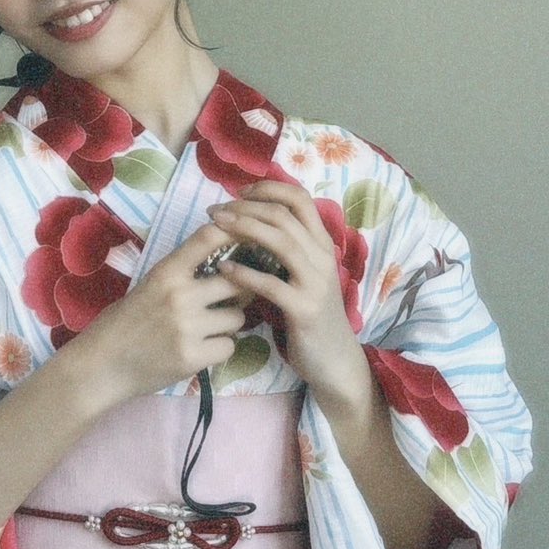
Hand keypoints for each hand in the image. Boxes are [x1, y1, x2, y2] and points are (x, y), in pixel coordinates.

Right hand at [67, 220, 247, 402]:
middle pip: (235, 282)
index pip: (207, 238)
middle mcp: (180, 295)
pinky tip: (201, 350)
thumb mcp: (149, 286)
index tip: (246, 237)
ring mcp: (187, 327)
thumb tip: (226, 264)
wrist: (102, 365)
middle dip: (239, 292)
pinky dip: (219, 349)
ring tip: (207, 330)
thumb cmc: (124, 323)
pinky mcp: (193, 357)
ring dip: (228, 324)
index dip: (234, 232)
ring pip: (237, 318)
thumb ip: (182, 275)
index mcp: (166, 272)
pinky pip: (229, 346)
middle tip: (229, 300)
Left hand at [204, 181, 365, 403]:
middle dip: (246, 207)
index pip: (300, 199)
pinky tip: (224, 269)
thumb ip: (287, 249)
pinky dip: (245, 273)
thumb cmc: (310, 314)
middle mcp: (322, 257)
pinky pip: (272, 285)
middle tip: (214, 210)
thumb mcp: (303, 275)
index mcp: (322, 244)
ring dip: (245, 228)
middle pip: (284, 215)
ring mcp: (316, 282)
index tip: (238, 193)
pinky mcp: (305, 309)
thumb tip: (251, 222)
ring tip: (216, 227)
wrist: (334, 359)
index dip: (268, 189)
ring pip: (281, 241)